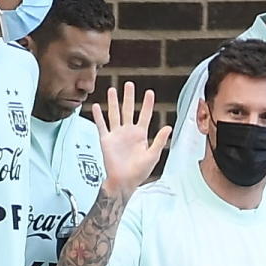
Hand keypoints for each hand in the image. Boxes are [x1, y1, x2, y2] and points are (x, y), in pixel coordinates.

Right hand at [94, 82, 171, 198]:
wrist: (124, 182)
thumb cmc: (139, 172)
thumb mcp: (153, 156)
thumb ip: (160, 141)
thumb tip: (169, 127)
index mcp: (141, 135)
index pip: (145, 115)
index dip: (147, 104)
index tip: (149, 92)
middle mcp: (128, 132)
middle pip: (129, 110)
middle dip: (129, 97)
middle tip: (129, 84)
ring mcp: (116, 135)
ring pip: (114, 114)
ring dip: (113, 102)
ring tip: (112, 89)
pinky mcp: (106, 140)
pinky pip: (101, 125)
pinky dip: (98, 116)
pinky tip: (96, 106)